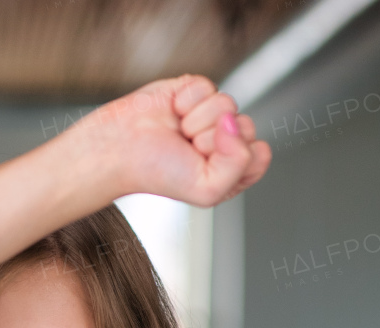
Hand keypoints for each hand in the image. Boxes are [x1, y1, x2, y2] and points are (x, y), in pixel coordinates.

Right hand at [61, 73, 271, 207]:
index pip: (259, 155)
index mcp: (230, 170)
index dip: (237, 158)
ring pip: (227, 104)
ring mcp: (209, 115)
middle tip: (188, 149)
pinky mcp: (194, 91)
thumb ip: (240, 165)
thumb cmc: (157, 173)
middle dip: (215, 139)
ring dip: (198, 120)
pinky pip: (207, 85)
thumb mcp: (208, 190)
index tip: (207, 165)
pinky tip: (172, 113)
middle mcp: (223, 142)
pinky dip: (187, 99)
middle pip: (247, 127)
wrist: (120, 149)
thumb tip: (235, 123)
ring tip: (178, 132)